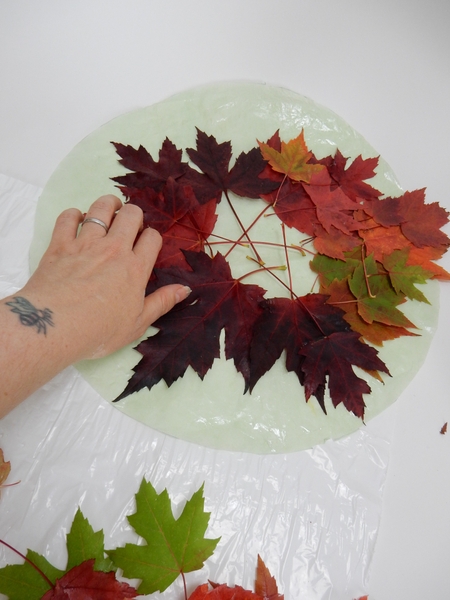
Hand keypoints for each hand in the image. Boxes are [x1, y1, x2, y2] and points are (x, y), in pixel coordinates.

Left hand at [21, 194, 189, 360]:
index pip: (152, 238)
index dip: (153, 237)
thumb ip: (162, 302)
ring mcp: (86, 244)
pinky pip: (68, 218)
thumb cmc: (99, 331)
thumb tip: (185, 289)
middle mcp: (113, 250)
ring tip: (111, 208)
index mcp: (135, 268)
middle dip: (135, 214)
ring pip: (101, 209)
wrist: (56, 326)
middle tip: (131, 223)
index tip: (148, 243)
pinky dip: (74, 214)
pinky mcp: (60, 245)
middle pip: (131, 215)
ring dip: (108, 204)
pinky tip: (77, 218)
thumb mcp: (138, 323)